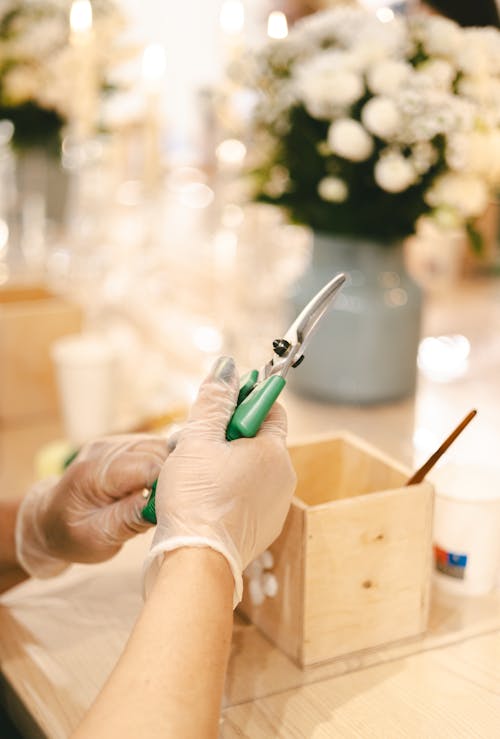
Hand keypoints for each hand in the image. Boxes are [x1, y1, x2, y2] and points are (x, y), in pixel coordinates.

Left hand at [16, 434, 170, 577]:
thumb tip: (163, 504)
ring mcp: (116, 443)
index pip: (146, 466)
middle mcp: (106, 449)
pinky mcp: (126, 445)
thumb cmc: (70, 535)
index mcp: (93, 472)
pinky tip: (164, 488)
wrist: (49, 520)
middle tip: (181, 506)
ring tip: (171, 499)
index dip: (170, 483)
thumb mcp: (97, 538)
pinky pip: (156, 450)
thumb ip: (129, 519)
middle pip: (158, 453)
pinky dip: (166, 468)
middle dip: (175, 478)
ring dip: (173, 472)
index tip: (182, 505)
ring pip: (161, 448)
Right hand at [144, 357, 296, 606]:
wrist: (195, 562)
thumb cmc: (196, 499)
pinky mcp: (260, 529)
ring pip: (250, 469)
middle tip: (194, 441)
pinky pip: (246, 496)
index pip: (269, 408)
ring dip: (224, 462)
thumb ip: (213, 401)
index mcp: (274, 451)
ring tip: (192, 472)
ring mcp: (274, 507)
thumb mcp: (197, 439)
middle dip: (227, 434)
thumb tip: (226, 368)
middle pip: (257, 439)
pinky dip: (226, 491)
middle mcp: (283, 478)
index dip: (244, 400)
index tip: (219, 403)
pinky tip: (200, 498)